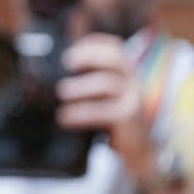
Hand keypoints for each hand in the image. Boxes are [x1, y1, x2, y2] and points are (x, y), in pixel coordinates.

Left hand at [56, 33, 155, 176]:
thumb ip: (91, 83)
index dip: (95, 43)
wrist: (140, 151)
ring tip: (62, 92)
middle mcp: (133, 80)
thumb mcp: (106, 97)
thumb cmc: (117, 119)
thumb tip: (53, 76)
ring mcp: (133, 98)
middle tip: (67, 61)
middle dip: (90, 55)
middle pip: (115, 58)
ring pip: (107, 83)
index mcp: (126, 72)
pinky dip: (81, 113)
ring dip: (81, 86)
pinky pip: (104, 112)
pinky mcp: (129, 118)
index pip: (115, 48)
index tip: (73, 44)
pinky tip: (65, 117)